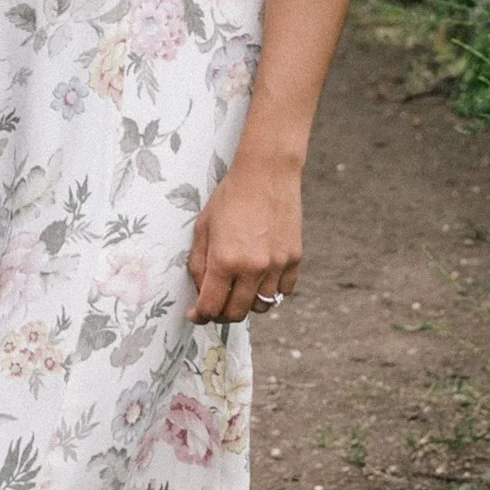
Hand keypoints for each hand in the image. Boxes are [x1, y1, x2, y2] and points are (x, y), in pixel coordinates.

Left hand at [186, 150, 301, 324]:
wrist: (266, 173)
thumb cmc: (230, 197)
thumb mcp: (203, 228)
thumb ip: (199, 265)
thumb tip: (201, 294)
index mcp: (225, 260)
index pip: (211, 306)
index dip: (200, 315)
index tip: (196, 314)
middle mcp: (252, 267)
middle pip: (236, 313)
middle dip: (221, 314)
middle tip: (215, 305)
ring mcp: (276, 264)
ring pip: (262, 306)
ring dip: (248, 303)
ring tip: (239, 289)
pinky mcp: (293, 259)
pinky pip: (283, 291)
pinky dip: (271, 291)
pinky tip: (261, 279)